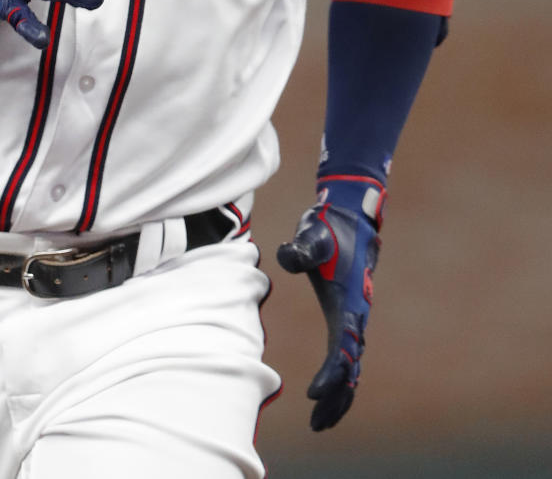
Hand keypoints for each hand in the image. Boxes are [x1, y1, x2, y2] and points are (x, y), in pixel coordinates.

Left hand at [276, 174, 385, 430]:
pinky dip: (341, 381)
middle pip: (351, 367)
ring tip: (320, 423)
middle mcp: (356, 315)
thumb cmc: (327, 228)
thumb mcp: (313, 234)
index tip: (312, 391)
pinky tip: (327, 396)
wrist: (349, 220)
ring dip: (340, 396)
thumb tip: (287, 256)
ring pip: (353, 368)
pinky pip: (348, 358)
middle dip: (336, 397)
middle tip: (316, 423)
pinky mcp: (348, 317)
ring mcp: (354, 319)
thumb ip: (301, 248)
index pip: (342, 346)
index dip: (330, 371)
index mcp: (349, 302)